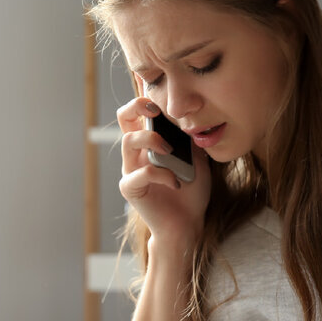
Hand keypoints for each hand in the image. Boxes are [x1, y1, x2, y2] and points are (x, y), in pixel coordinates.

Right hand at [116, 97, 210, 243]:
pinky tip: (176, 183)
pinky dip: (161, 174)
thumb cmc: (191, 191)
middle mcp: (136, 153)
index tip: (162, 97)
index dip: (145, 98)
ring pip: (128, 141)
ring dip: (151, 140)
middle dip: (137, 107)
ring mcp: (131, 170)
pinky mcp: (131, 188)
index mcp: (149, 143)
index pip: (139, 112)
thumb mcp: (197, 159)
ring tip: (170, 151)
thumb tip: (195, 115)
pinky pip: (140, 173)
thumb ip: (191, 138)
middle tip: (156, 110)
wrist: (188, 223)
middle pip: (124, 118)